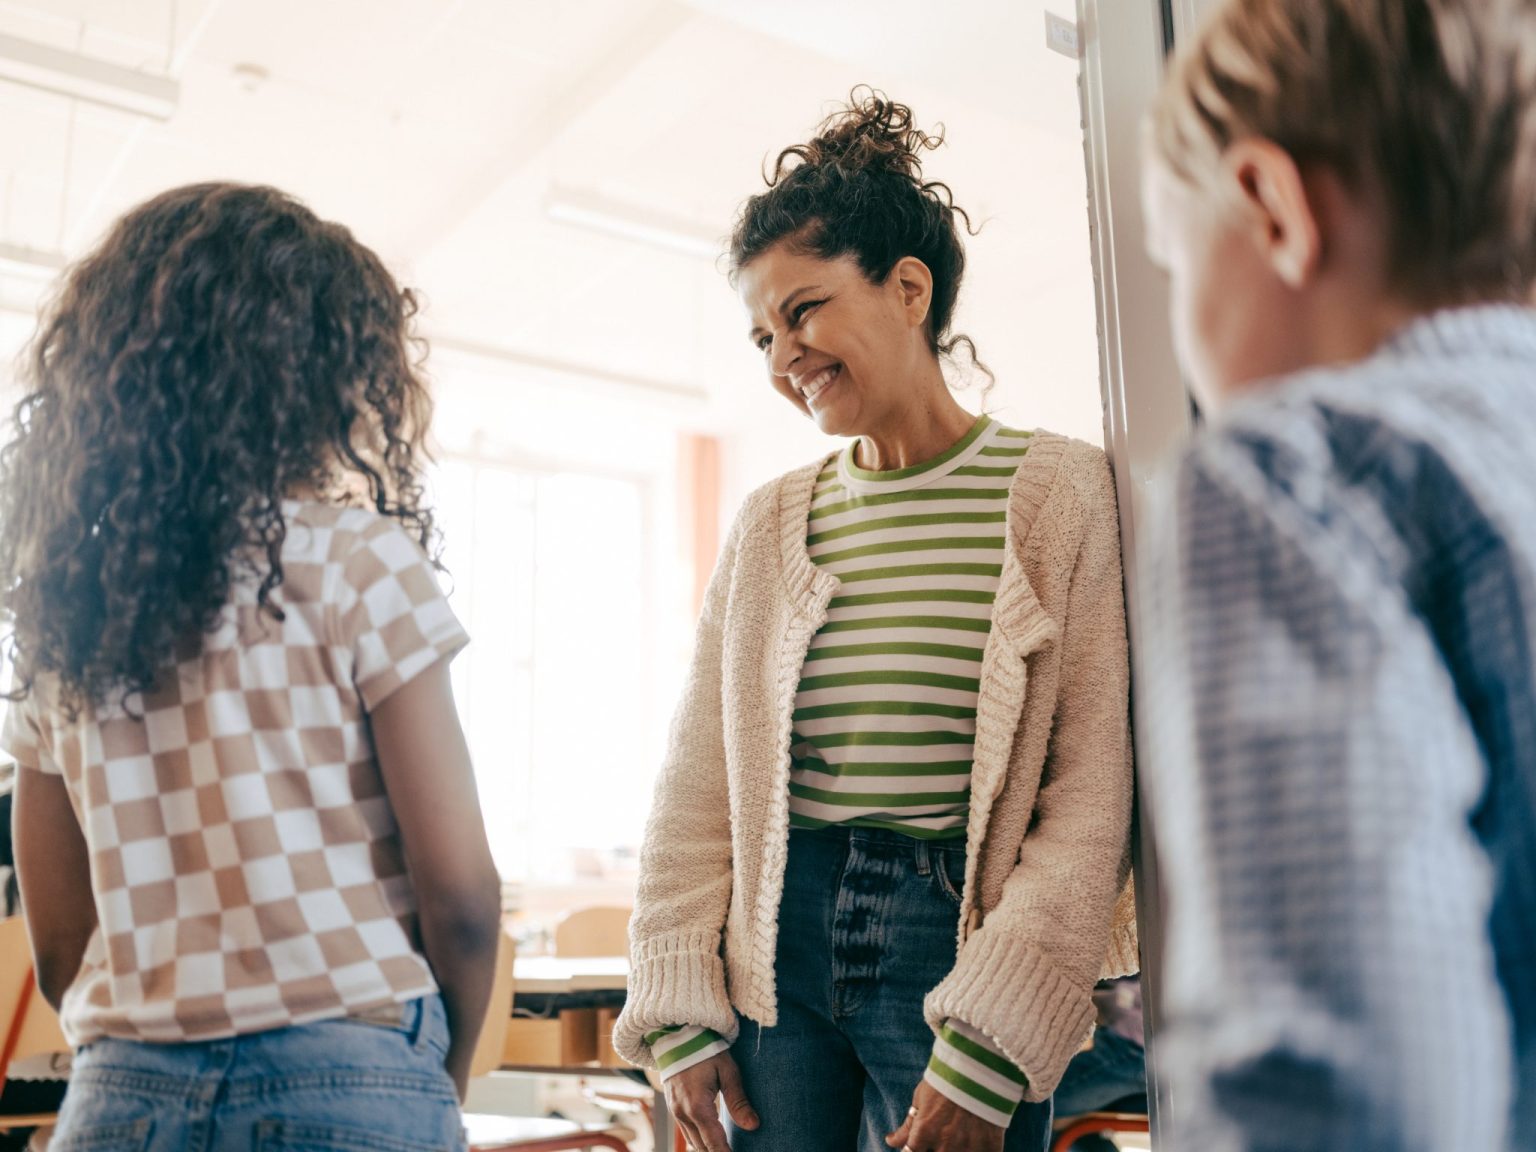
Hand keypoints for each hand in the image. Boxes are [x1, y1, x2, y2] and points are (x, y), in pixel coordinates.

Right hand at [664, 1050, 759, 1151]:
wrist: (677, 1036)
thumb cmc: (705, 1050)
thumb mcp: (727, 1070)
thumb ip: (739, 1100)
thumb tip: (753, 1125)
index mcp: (698, 1105)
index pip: (714, 1142)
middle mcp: (683, 1113)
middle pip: (702, 1147)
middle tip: (737, 1151)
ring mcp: (675, 1112)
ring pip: (693, 1142)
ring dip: (709, 1149)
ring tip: (728, 1149)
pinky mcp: (674, 1109)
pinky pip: (688, 1133)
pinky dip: (701, 1141)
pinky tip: (714, 1142)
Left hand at [886, 1080, 1005, 1151]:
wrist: (980, 1066)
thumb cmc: (945, 1080)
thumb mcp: (921, 1099)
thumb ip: (908, 1126)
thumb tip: (891, 1141)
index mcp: (925, 1132)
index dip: (914, 1150)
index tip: (919, 1145)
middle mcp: (944, 1144)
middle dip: (935, 1149)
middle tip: (940, 1137)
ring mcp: (968, 1148)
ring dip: (955, 1151)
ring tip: (957, 1137)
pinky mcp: (990, 1148)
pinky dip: (978, 1151)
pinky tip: (975, 1143)